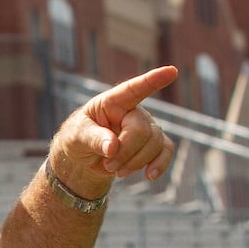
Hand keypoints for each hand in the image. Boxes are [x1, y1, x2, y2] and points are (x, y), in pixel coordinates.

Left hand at [51, 66, 176, 189]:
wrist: (84, 156)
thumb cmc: (78, 137)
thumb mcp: (77, 136)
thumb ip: (93, 138)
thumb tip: (112, 148)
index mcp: (113, 102)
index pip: (134, 89)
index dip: (153, 80)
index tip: (171, 71)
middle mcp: (133, 111)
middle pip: (142, 130)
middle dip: (126, 151)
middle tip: (108, 165)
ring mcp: (145, 126)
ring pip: (155, 143)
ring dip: (135, 162)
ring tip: (116, 171)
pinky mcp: (152, 144)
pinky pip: (165, 151)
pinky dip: (159, 165)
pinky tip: (150, 175)